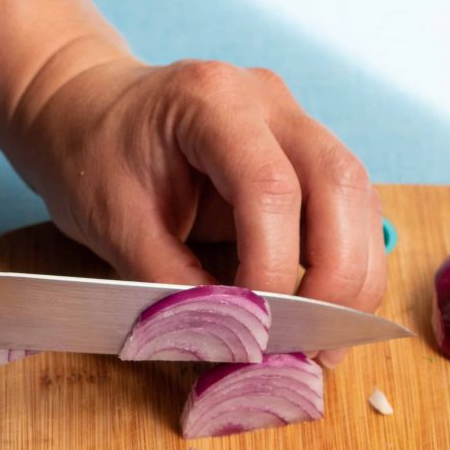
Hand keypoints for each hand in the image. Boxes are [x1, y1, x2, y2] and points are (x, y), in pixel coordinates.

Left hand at [8, 55, 386, 365]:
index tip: (257, 331)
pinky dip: (349, 265)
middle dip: (338, 278)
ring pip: (360, 199)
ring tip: (327, 343)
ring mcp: (296, 124)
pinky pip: (352, 210)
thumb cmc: (93, 159)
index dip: (274, 269)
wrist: (89, 115)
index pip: (270, 188)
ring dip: (356, 277)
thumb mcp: (115, 226)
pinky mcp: (307, 156)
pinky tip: (327, 310)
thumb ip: (174, 287)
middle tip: (316, 348)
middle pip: (341, 184)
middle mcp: (269, 103)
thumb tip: (233, 346)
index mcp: (211, 102)